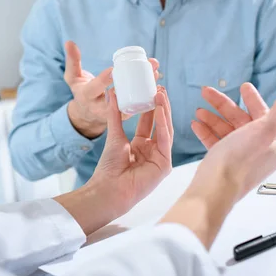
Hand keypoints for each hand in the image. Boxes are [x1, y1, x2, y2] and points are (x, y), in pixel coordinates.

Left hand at [56, 86, 173, 234]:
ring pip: (166, 129)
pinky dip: (164, 124)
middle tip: (159, 87)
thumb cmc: (109, 167)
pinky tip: (161, 110)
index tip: (150, 88)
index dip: (150, 105)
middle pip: (160, 123)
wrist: (109, 189)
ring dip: (164, 111)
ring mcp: (160, 158)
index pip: (149, 121)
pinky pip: (166, 140)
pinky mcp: (165, 165)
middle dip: (160, 105)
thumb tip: (112, 92)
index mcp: (140, 145)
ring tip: (160, 93)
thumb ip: (114, 115)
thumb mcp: (114, 135)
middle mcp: (152, 150)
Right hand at [64, 41, 159, 138]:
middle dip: (132, 83)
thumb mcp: (72, 77)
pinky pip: (137, 108)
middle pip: (117, 97)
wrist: (87, 114)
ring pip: (131, 103)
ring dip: (144, 90)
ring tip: (155, 74)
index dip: (104, 80)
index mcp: (86, 97)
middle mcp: (99, 108)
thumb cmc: (81, 90)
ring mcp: (113, 114)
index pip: (95, 88)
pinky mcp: (124, 116)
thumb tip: (69, 41)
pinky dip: (147, 98)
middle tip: (146, 68)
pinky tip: (158, 86)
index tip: (114, 69)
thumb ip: (72, 60)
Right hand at [191, 83, 275, 200]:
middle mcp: (260, 150)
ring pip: (227, 130)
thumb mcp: (263, 129)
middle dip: (223, 106)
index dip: (252, 99)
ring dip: (212, 118)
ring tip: (199, 111)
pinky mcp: (225, 163)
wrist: (215, 188)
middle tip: (207, 92)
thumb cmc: (239, 162)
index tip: (243, 86)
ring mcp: (242, 157)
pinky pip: (216, 142)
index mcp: (274, 143)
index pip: (264, 114)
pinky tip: (196, 125)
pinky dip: (207, 132)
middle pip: (241, 120)